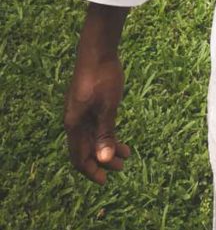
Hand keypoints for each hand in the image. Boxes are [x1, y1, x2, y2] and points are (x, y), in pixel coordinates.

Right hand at [64, 4, 130, 184]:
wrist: (98, 49)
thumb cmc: (102, 77)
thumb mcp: (108, 107)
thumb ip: (105, 133)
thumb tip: (105, 160)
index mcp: (74, 124)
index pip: (79, 157)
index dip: (91, 171)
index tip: (106, 181)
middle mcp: (74, 120)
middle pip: (86, 148)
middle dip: (103, 160)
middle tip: (122, 168)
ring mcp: (81, 110)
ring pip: (93, 136)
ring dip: (108, 146)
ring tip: (127, 153)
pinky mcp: (88, 102)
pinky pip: (96, 124)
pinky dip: (107, 132)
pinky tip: (119, 134)